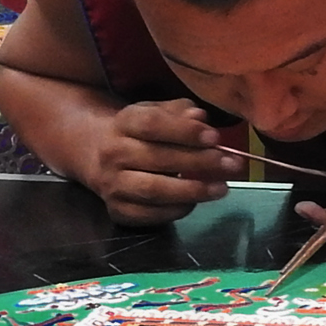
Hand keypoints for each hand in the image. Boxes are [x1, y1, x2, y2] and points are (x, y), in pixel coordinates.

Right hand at [83, 100, 244, 225]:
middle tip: (230, 165)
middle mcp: (113, 153)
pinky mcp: (117, 210)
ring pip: (154, 190)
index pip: (152, 124)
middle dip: (199, 162)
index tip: (214, 137)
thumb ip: (179, 112)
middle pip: (157, 158)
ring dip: (192, 190)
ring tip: (221, 188)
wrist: (95, 153)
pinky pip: (150, 214)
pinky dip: (176, 210)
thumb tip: (200, 118)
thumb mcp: (156, 111)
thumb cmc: (138, 131)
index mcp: (123, 122)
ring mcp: (112, 184)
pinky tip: (196, 202)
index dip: (185, 131)